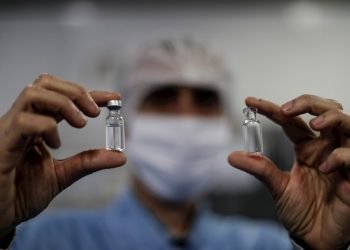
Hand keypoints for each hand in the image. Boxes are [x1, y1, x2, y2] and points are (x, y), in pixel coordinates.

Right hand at [0, 74, 125, 236]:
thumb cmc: (21, 194)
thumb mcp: (63, 175)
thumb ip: (88, 162)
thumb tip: (121, 156)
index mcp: (37, 126)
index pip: (63, 97)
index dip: (90, 94)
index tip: (114, 98)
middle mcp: (22, 121)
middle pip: (45, 83)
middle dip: (76, 92)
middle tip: (95, 112)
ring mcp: (10, 129)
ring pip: (33, 93)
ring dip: (64, 103)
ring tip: (82, 123)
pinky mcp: (2, 142)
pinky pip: (24, 122)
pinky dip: (47, 127)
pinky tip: (55, 144)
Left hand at [228, 95, 349, 249]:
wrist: (315, 238)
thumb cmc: (301, 211)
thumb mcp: (278, 187)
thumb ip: (260, 169)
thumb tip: (232, 156)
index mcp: (307, 148)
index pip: (291, 121)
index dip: (272, 109)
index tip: (250, 102)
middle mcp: (325, 148)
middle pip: (324, 110)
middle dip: (308, 102)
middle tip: (286, 109)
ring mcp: (341, 159)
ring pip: (346, 123)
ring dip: (330, 118)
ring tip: (313, 125)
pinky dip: (340, 156)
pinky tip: (323, 168)